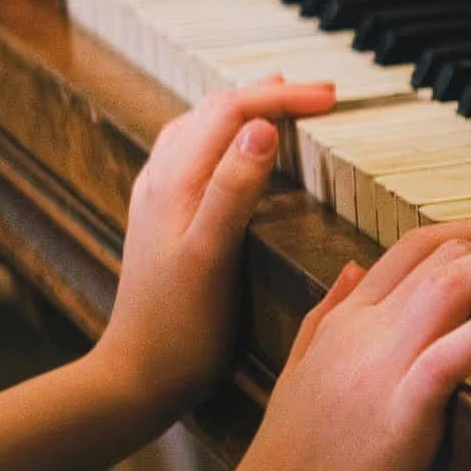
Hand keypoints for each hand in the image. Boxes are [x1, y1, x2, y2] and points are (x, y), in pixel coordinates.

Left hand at [91, 79, 337, 419]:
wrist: (138, 375)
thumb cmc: (180, 326)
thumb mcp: (212, 254)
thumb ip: (234, 188)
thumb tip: (262, 128)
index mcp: (175, 183)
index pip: (230, 111)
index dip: (282, 97)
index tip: (332, 99)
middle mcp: (161, 181)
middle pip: (214, 111)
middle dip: (268, 95)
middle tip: (322, 96)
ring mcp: (159, 200)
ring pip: (200, 130)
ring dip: (244, 109)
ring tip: (282, 103)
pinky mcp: (164, 220)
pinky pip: (195, 156)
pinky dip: (226, 137)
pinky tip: (239, 153)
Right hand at [210, 220, 470, 470]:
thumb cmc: (291, 469)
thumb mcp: (299, 375)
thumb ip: (326, 317)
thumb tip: (349, 268)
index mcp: (343, 323)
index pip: (412, 247)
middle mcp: (360, 332)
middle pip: (439, 254)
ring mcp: (377, 369)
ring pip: (449, 285)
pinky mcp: (398, 413)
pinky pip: (448, 355)